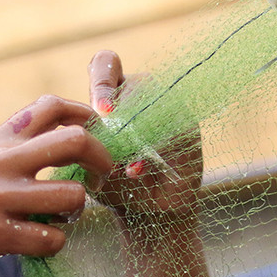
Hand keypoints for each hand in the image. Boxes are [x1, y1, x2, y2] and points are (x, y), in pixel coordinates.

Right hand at [0, 95, 111, 276]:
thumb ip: (5, 150)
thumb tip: (50, 139)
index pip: (51, 106)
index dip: (85, 115)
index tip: (97, 133)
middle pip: (76, 141)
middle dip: (102, 161)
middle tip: (102, 179)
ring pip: (72, 196)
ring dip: (76, 213)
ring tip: (60, 219)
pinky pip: (49, 238)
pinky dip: (52, 244)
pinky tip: (37, 245)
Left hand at [86, 51, 202, 223]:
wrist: (146, 213)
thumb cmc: (112, 184)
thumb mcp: (91, 161)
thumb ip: (88, 140)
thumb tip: (90, 129)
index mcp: (115, 92)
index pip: (106, 63)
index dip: (102, 80)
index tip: (100, 111)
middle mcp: (143, 93)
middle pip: (135, 83)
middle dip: (122, 110)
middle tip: (110, 132)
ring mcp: (169, 108)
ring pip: (156, 105)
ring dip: (137, 135)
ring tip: (124, 166)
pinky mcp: (188, 129)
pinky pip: (172, 131)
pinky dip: (151, 153)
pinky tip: (135, 172)